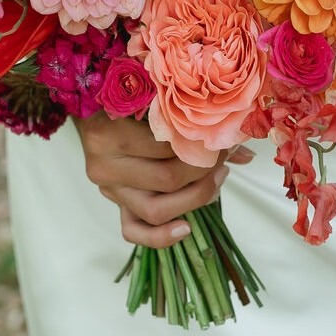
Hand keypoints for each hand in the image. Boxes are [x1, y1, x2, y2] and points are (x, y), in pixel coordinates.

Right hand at [74, 112, 254, 248]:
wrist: (93, 110)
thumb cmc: (127, 99)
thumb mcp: (153, 101)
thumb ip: (190, 121)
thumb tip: (243, 149)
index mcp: (110, 133)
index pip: (167, 145)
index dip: (202, 143)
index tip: (222, 138)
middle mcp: (105, 165)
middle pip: (166, 178)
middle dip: (203, 170)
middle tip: (223, 159)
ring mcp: (109, 188)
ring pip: (155, 208)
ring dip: (194, 198)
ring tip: (216, 183)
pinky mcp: (113, 203)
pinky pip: (133, 231)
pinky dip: (161, 237)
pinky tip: (186, 228)